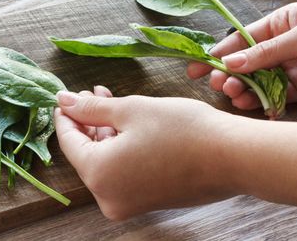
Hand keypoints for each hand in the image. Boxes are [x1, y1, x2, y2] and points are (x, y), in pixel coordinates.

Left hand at [54, 88, 238, 219]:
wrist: (233, 157)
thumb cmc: (182, 130)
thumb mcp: (131, 110)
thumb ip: (91, 109)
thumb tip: (63, 102)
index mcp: (99, 176)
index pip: (69, 142)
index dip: (66, 116)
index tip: (66, 96)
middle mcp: (109, 198)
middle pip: (87, 154)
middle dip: (89, 121)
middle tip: (93, 93)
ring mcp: (130, 203)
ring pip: (107, 162)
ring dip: (106, 132)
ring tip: (110, 102)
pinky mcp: (148, 201)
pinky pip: (124, 172)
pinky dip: (122, 148)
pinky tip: (127, 125)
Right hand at [188, 3, 296, 108]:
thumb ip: (267, 52)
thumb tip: (231, 62)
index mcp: (282, 23)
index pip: (243, 38)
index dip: (220, 52)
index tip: (199, 65)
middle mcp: (283, 45)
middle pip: (247, 62)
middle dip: (229, 74)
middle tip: (217, 85)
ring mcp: (293, 69)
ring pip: (258, 82)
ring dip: (244, 91)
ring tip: (235, 97)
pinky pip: (277, 98)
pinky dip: (265, 105)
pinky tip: (257, 109)